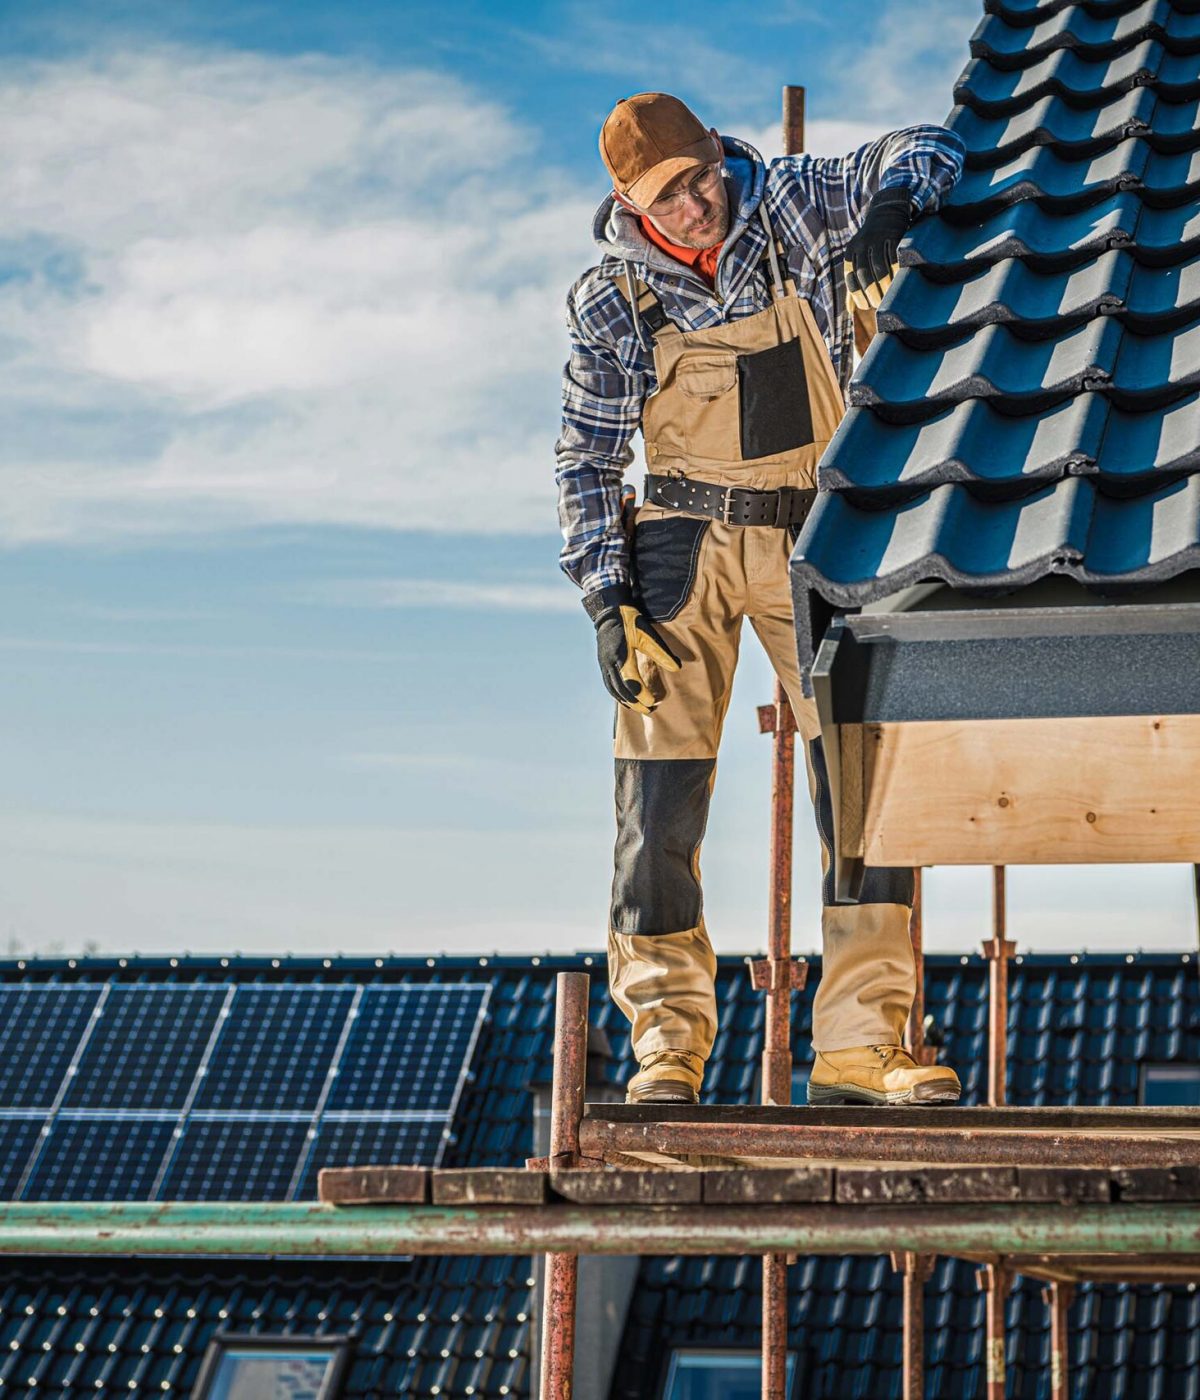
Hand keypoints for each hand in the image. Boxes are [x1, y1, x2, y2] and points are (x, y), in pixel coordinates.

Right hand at [585, 588, 681, 714]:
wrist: (608, 611)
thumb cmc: (630, 621)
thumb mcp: (648, 635)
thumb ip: (661, 653)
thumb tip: (677, 668)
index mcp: (621, 657)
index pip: (632, 683)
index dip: (642, 695)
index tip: (653, 702)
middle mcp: (610, 664)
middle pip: (622, 691)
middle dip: (635, 703)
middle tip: (649, 711)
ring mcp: (603, 665)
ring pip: (613, 690)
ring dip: (626, 702)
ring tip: (639, 708)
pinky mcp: (602, 664)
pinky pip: (609, 685)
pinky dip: (617, 695)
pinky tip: (626, 699)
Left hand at [843, 187, 913, 313]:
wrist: (886, 211)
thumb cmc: (872, 243)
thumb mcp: (858, 257)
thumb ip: (854, 281)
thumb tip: (850, 309)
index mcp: (851, 252)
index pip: (852, 278)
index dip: (858, 295)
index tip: (866, 305)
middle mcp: (861, 245)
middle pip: (865, 275)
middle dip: (872, 293)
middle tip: (880, 305)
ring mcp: (878, 239)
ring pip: (880, 268)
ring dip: (885, 287)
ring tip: (890, 298)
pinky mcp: (893, 235)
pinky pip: (895, 259)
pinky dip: (897, 273)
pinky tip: (900, 283)